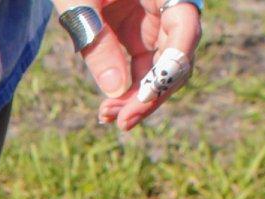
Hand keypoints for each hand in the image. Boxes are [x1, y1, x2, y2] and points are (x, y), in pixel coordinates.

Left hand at [67, 0, 201, 130]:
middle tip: (121, 121)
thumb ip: (97, 41)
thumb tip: (115, 90)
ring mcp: (154, 23)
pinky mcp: (137, 36)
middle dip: (152, 92)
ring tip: (108, 117)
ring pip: (159, 71)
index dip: (170, 67)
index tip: (145, 97)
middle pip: (176, 58)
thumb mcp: (79, 2)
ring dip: (138, 99)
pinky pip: (141, 70)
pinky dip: (127, 91)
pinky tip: (108, 110)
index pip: (185, 28)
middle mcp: (167, 7)